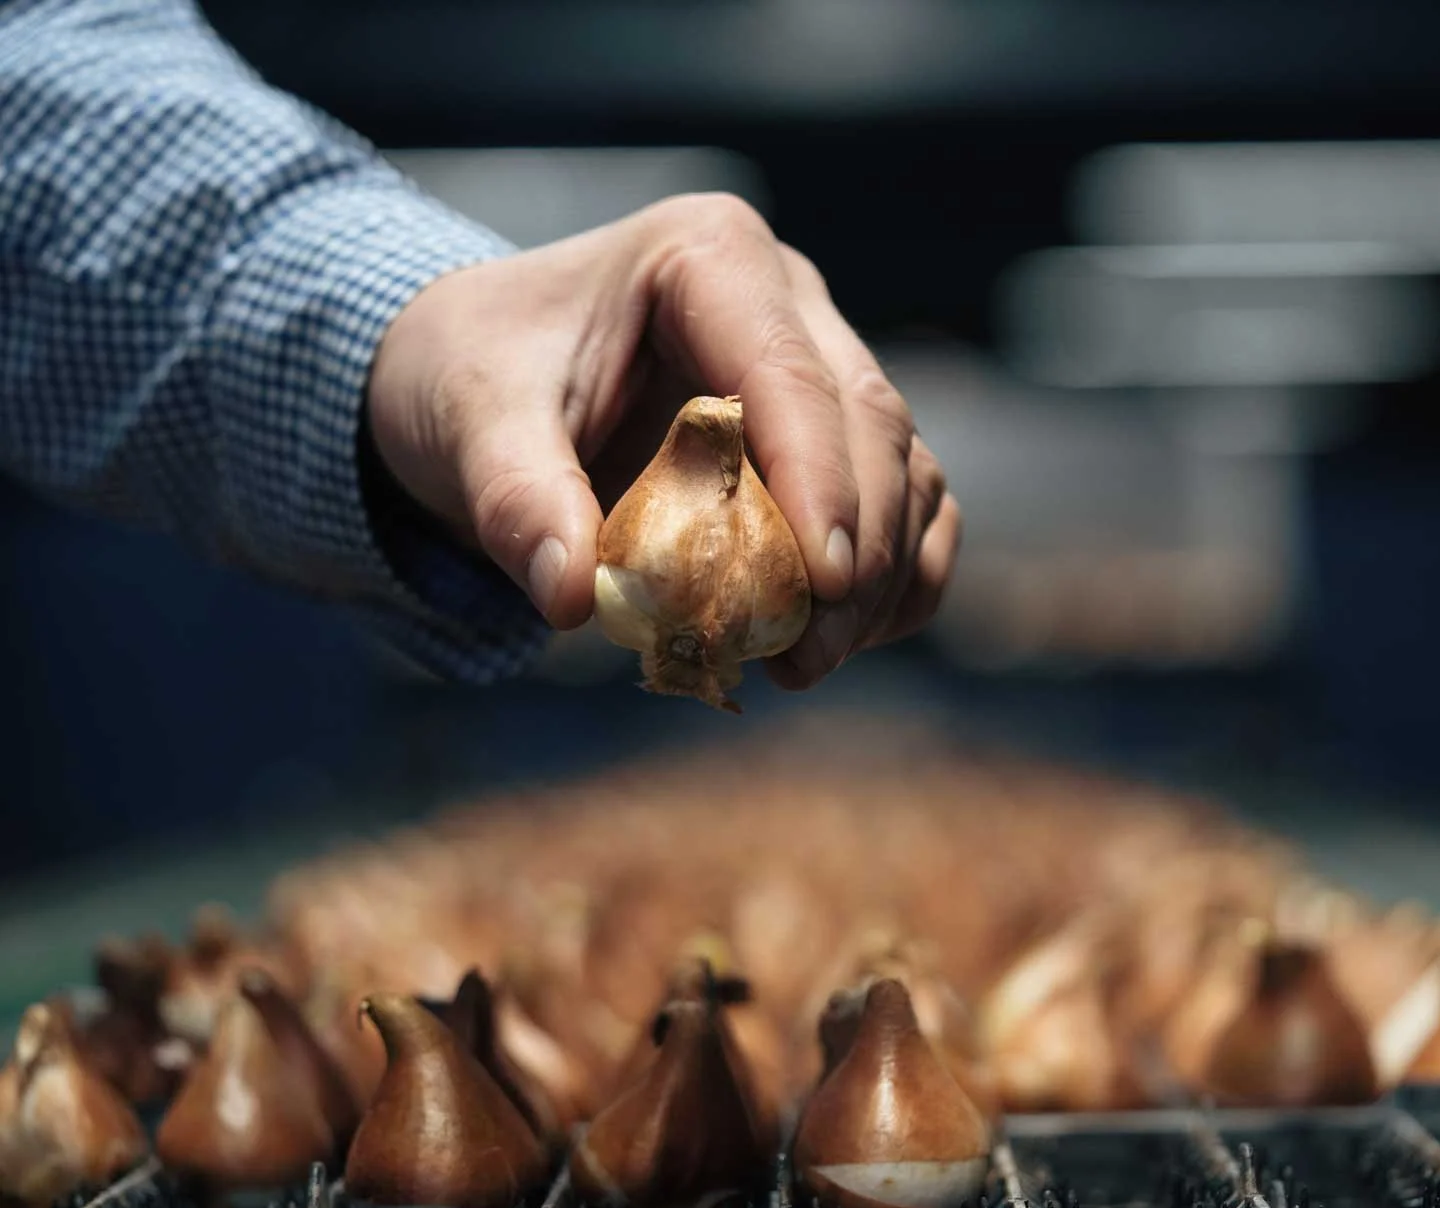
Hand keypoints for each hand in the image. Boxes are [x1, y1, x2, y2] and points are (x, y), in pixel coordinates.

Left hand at [365, 193, 960, 687]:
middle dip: (855, 549)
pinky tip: (843, 642)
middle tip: (807, 653)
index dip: (818, 478)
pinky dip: (896, 579)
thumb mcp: (470, 421)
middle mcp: (790, 298)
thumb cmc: (477, 373)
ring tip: (803, 663)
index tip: (820, 582)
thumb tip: (573, 599)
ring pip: (905, 469)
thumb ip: (516, 499)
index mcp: (708, 255)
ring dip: (880, 576)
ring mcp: (827, 363)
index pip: (788, 370)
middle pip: (869, 422)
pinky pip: (912, 507)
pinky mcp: (840, 436)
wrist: (483, 377)